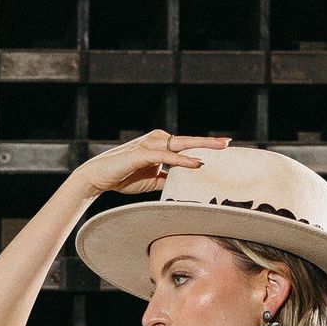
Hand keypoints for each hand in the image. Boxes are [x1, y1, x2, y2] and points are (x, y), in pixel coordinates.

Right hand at [70, 129, 228, 200]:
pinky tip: (196, 163)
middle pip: (187, 140)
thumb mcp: (152, 180)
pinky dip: (181, 160)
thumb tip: (186, 185)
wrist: (98, 177)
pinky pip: (166, 156)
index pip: (186, 145)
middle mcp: (156, 141)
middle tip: (228, 143)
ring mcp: (148, 145)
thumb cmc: (124, 177)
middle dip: (208, 142)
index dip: (204, 146)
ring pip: (179, 144)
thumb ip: (169, 179)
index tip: (224, 146)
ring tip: (218, 149)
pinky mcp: (141, 153)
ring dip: (199, 147)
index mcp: (160, 145)